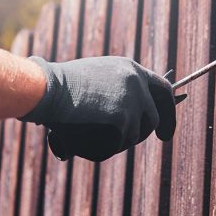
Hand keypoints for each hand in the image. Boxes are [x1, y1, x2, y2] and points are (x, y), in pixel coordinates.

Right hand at [20, 56, 175, 161]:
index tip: (165, 121)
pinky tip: (91, 142)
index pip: (161, 88)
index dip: (168, 106)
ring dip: (124, 140)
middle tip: (163, 138)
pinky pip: (122, 141)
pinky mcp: (123, 116)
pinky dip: (109, 147)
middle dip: (164, 127)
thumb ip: (114, 92)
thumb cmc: (59, 87)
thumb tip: (125, 117)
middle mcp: (136, 81)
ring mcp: (132, 98)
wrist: (47, 89)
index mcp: (130, 69)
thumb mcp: (94, 80)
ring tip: (101, 139)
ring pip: (138, 132)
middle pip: (158, 113)